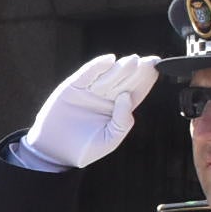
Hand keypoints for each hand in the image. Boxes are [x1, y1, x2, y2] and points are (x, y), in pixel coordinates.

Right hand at [25, 54, 159, 170]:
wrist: (53, 152)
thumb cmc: (81, 150)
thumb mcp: (108, 140)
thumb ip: (122, 122)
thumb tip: (127, 97)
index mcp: (116, 111)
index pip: (135, 93)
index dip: (146, 82)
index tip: (157, 71)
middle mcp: (104, 98)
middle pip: (124, 81)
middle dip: (138, 71)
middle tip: (151, 61)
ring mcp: (89, 92)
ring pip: (108, 76)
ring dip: (121, 68)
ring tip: (133, 61)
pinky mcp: (72, 88)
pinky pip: (86, 74)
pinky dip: (96, 66)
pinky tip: (109, 60)